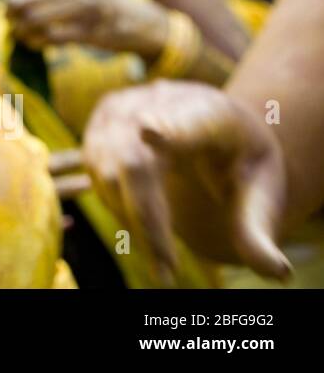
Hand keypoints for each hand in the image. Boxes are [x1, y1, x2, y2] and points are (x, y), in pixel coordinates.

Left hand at [0, 0, 169, 57]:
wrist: (134, 20)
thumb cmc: (90, 2)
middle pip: (17, 3)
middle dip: (9, 18)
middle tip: (15, 23)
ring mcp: (82, 7)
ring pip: (30, 22)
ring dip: (23, 33)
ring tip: (29, 34)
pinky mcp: (88, 30)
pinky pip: (48, 39)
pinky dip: (37, 44)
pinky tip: (41, 42)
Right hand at [82, 79, 290, 280]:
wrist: (214, 126)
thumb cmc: (241, 162)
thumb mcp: (261, 191)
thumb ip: (258, 228)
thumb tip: (276, 272)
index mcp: (211, 111)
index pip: (189, 121)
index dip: (169, 129)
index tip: (149, 132)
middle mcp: (160, 99)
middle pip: (136, 161)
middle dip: (147, 221)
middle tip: (166, 272)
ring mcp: (124, 108)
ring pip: (107, 170)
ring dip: (129, 218)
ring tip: (160, 253)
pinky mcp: (100, 120)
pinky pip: (95, 170)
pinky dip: (115, 204)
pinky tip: (141, 221)